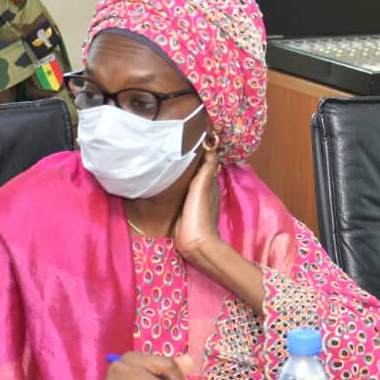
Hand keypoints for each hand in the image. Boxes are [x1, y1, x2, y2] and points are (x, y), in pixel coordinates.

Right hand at [173, 149, 222, 264]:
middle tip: (178, 143)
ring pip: (190, 180)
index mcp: (210, 184)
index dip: (202, 151)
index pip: (207, 162)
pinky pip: (182, 190)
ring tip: (171, 156)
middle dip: (192, 158)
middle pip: (198, 170)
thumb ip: (206, 170)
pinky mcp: (184, 208)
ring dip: (183, 170)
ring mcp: (194, 200)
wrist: (194, 243)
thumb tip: (210, 150)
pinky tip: (169, 178)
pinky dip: (178, 182)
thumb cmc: (199, 214)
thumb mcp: (203, 188)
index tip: (193, 136)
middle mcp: (204, 190)